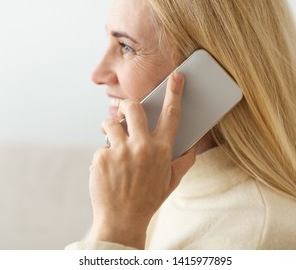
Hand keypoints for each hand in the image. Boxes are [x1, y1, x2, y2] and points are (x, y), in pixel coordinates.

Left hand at [88, 72, 195, 248]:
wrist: (122, 220)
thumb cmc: (148, 199)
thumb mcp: (172, 181)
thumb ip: (184, 160)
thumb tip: (194, 145)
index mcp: (162, 150)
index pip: (172, 114)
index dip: (175, 92)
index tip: (176, 76)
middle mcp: (142, 147)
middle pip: (133, 108)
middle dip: (127, 105)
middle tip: (125, 110)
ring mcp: (120, 151)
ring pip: (110, 123)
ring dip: (110, 128)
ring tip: (112, 142)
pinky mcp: (101, 158)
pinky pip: (101, 147)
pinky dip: (103, 155)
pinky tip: (108, 170)